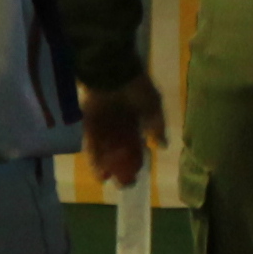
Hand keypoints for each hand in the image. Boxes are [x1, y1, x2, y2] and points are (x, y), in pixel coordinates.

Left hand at [78, 74, 167, 189]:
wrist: (112, 71)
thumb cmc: (135, 87)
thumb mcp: (153, 105)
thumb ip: (157, 126)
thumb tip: (162, 146)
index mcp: (136, 119)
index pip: (136, 144)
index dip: (136, 160)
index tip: (136, 174)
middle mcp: (119, 123)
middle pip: (119, 150)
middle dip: (120, 166)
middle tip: (122, 182)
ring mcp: (104, 124)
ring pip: (105, 149)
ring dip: (105, 164)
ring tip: (107, 179)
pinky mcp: (89, 122)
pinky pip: (91, 142)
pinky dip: (94, 156)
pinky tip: (98, 169)